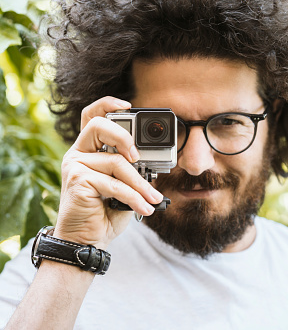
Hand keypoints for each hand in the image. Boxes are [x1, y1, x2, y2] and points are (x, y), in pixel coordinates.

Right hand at [53, 96, 163, 249]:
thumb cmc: (105, 211)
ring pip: (116, 162)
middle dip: (124, 137)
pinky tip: (145, 208)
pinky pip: (114, 184)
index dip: (108, 104)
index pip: (92, 116)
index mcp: (88, 149)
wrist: (86, 240)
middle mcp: (78, 153)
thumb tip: (152, 158)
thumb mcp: (122, 184)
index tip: (128, 105)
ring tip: (153, 199)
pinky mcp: (77, 180)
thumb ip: (131, 167)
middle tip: (138, 157)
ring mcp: (75, 165)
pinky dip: (134, 198)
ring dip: (140, 184)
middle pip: (99, 126)